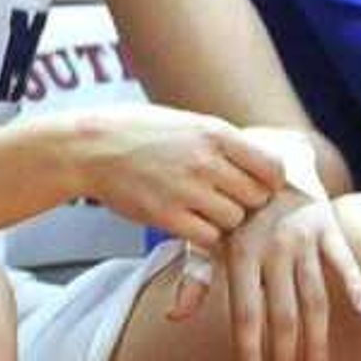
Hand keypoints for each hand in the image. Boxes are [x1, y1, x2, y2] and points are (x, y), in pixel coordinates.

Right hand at [60, 104, 292, 250]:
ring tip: (201, 208)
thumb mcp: (187, 123)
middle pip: (257, 198)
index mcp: (215, 133)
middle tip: (223, 198)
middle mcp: (205, 161)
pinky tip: (187, 220)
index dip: (269, 181)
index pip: (273, 168)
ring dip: (223, 220)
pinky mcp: (166, 216)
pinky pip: (208, 237)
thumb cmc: (138, 132)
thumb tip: (264, 167)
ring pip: (235, 220)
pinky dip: (203, 234)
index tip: (256, 185)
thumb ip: (225, 144)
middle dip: (245, 201)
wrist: (88, 148)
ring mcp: (186, 190)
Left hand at [166, 176, 360, 360]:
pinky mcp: (329, 226)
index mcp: (238, 254)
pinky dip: (356, 283)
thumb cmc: (231, 209)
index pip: (244, 314)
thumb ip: (195, 277)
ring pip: (315, 299)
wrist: (264, 157)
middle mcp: (271, 248)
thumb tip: (174, 318)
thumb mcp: (206, 237)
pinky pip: (344, 260)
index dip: (248, 351)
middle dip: (282, 358)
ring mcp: (304, 237)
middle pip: (282, 315)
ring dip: (317, 341)